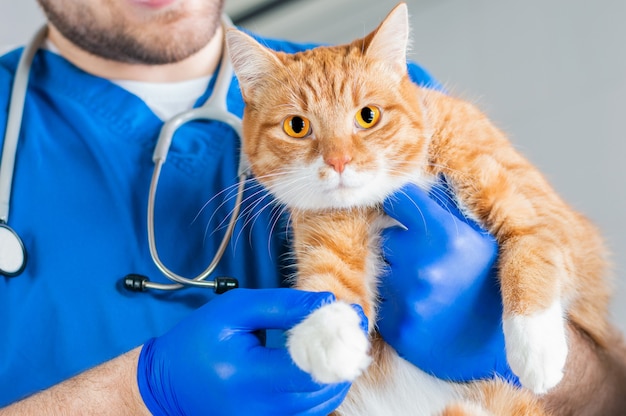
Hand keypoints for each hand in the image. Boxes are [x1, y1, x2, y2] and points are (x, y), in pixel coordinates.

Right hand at [137, 288, 349, 415]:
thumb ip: (282, 305)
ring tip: (341, 340)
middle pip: (323, 389)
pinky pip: (311, 411)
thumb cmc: (198, 340)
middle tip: (352, 326)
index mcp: (246, 377)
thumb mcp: (234, 310)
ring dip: (339, 371)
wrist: (168, 384)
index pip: (308, 366)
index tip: (351, 313)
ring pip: (323, 403)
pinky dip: (325, 386)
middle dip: (345, 355)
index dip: (338, 339)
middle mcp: (259, 410)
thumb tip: (325, 303)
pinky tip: (324, 362)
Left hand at [379, 182, 517, 382]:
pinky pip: (379, 297)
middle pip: (387, 235)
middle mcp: (425, 266)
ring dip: (394, 270)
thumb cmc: (490, 284)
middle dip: (399, 241)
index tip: (402, 205)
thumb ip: (449, 206)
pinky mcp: (397, 325)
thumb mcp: (481, 238)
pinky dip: (392, 298)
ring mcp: (409, 299)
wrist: (494, 349)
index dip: (400, 200)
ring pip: (381, 266)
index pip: (399, 198)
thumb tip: (422, 172)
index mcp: (448, 237)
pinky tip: (417, 303)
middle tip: (422, 254)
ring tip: (422, 281)